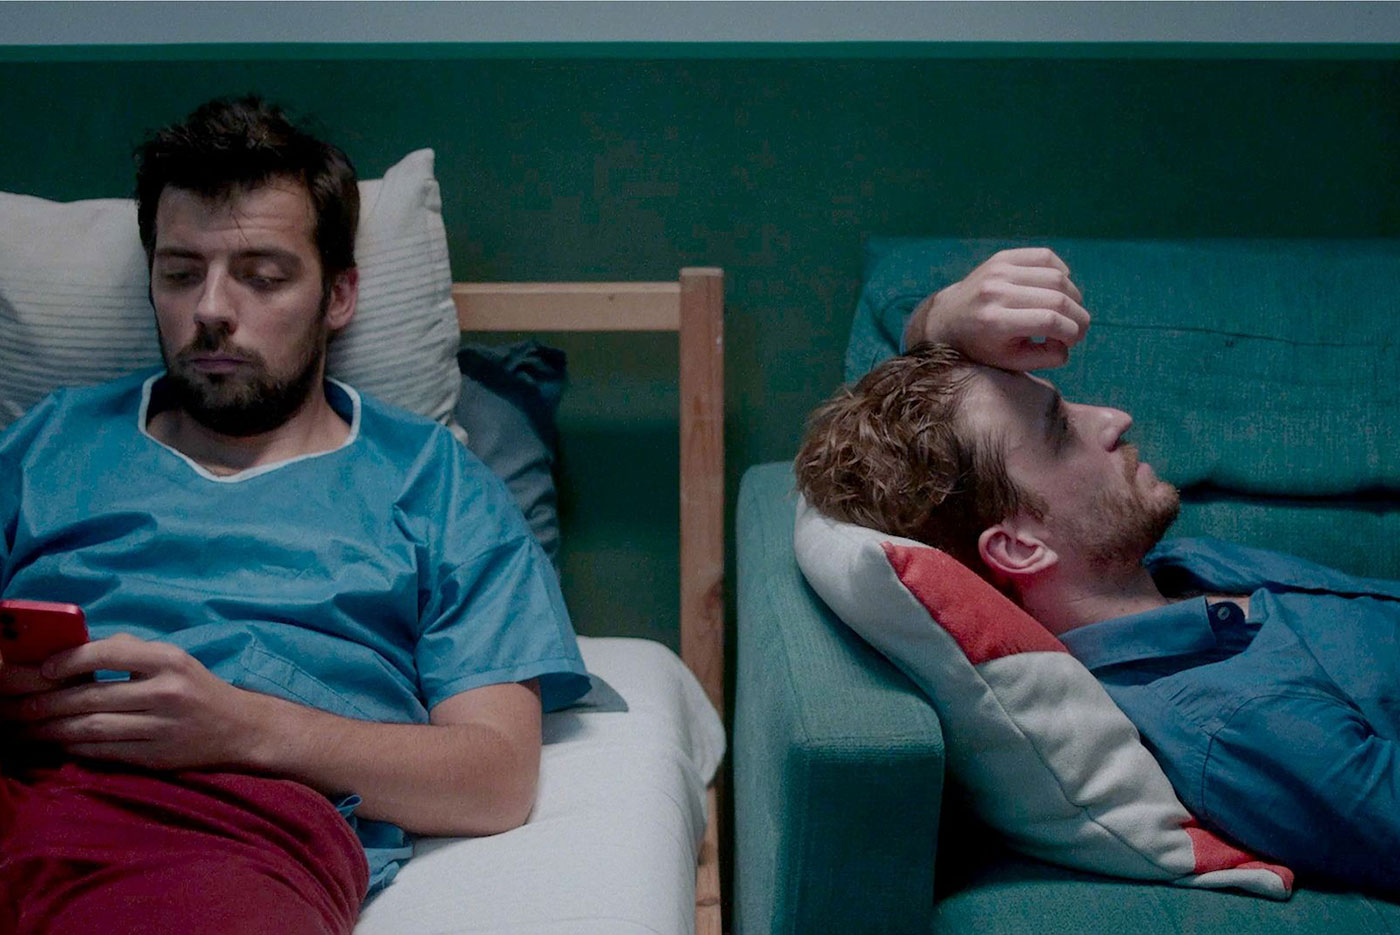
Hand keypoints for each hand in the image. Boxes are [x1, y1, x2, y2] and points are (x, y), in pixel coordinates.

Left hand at [0, 633, 259, 769]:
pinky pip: (104, 752)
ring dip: (51, 728)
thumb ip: (131, 652)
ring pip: (92, 727)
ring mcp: (161, 728)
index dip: (70, 660)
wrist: (241, 729)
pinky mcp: (156, 758)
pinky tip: (55, 744)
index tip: (42, 669)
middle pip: (93, 696)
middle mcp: (167, 692)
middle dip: (46, 702)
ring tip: (23, 727)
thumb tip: (78, 650)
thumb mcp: (175, 660)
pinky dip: (74, 748)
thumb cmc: (199, 689)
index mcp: (169, 661)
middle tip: (14, 705)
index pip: (110, 652)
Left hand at [903, 247, 1089, 370]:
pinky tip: (1059, 287)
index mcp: (995, 322)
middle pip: (1057, 298)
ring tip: (1070, 310)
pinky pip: (1044, 256)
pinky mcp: (1002, 258)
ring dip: (1073, 295)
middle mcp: (996, 292)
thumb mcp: (1011, 362)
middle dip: (1078, 315)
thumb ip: (1046, 357)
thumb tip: (1070, 341)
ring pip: (1056, 276)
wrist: (948, 319)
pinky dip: (1060, 271)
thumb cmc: (982, 346)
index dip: (1072, 332)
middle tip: (1079, 327)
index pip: (1050, 321)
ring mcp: (999, 271)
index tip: (1074, 340)